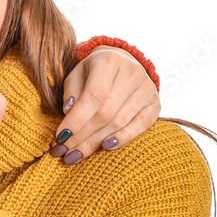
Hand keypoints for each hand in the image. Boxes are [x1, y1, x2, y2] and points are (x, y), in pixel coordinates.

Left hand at [51, 47, 160, 163]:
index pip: (93, 95)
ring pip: (119, 122)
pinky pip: (141, 126)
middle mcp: (131, 73)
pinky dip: (123, 138)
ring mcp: (147, 89)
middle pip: (105, 113)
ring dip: (95, 142)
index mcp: (108, 62)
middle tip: (63, 151)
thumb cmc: (93, 72)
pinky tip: (105, 147)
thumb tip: (68, 112)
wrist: (122, 63)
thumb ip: (71, 92)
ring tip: (75, 155)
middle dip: (81, 136)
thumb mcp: (76, 74)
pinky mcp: (155, 104)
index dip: (76, 119)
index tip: (60, 137)